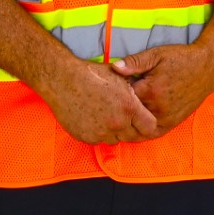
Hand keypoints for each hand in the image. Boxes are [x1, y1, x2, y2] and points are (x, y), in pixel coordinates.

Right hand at [38, 55, 161, 144]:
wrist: (63, 80)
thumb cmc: (92, 74)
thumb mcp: (120, 78)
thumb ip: (134, 94)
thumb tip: (144, 101)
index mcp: (129, 108)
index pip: (150, 127)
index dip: (147, 123)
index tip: (143, 120)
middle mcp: (117, 124)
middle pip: (134, 136)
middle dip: (131, 128)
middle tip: (123, 118)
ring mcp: (101, 133)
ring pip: (115, 140)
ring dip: (114, 132)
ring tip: (106, 116)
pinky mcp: (87, 138)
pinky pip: (99, 140)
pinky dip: (98, 132)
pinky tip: (93, 118)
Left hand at [115, 43, 213, 132]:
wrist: (207, 68)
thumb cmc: (181, 58)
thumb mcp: (157, 54)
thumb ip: (135, 62)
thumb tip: (114, 68)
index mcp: (151, 90)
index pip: (122, 97)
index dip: (115, 93)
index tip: (111, 88)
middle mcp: (158, 108)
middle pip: (128, 114)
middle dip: (120, 109)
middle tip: (112, 104)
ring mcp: (166, 118)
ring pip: (138, 127)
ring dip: (128, 123)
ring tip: (120, 116)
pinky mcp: (173, 123)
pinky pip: (152, 133)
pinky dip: (141, 131)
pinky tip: (134, 126)